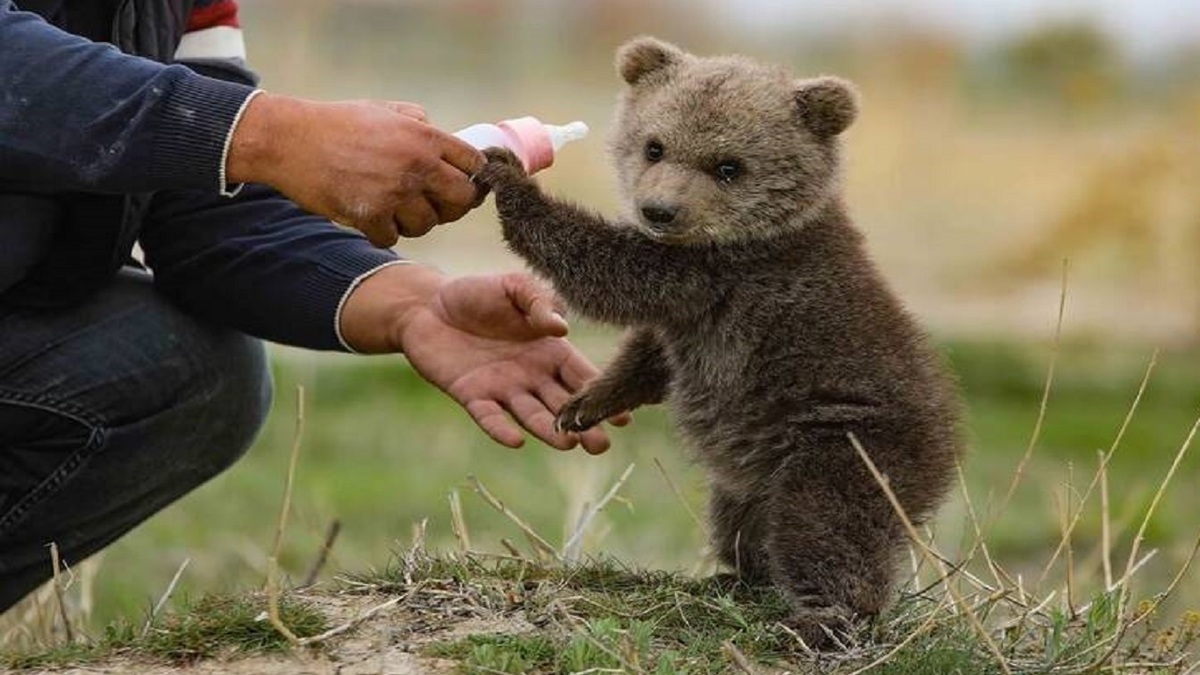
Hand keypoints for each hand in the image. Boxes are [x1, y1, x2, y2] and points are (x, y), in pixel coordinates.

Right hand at [226, 94, 484, 246]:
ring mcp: (394, 192)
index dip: (472, 177)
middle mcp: (417, 164)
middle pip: (462, 200)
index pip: (474, 164)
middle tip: (434, 205)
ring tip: (395, 209)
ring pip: (428, 224)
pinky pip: (393, 238)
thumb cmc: (337, 123)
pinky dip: (384, 232)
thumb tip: (443, 136)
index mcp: (425, 137)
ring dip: (414, 221)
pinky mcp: (370, 215)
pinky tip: (372, 218)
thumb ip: (418, 122)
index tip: (463, 185)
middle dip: (451, 206)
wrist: (290, 140)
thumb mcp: (385, 109)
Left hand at [338, 264, 623, 452]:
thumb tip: (561, 328)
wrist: (427, 304)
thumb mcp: (514, 288)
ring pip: (532, 415)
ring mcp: (503, 388)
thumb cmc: (477, 293)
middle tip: (602, 445)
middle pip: (564, 404)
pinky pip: (489, 417)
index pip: (582, 376)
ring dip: (550, 431)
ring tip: (569, 444)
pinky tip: (516, 441)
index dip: (601, 393)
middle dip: (584, 424)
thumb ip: (539, 303)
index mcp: (549, 349)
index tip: (624, 415)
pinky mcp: (472, 395)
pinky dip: (501, 430)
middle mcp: (531, 375)